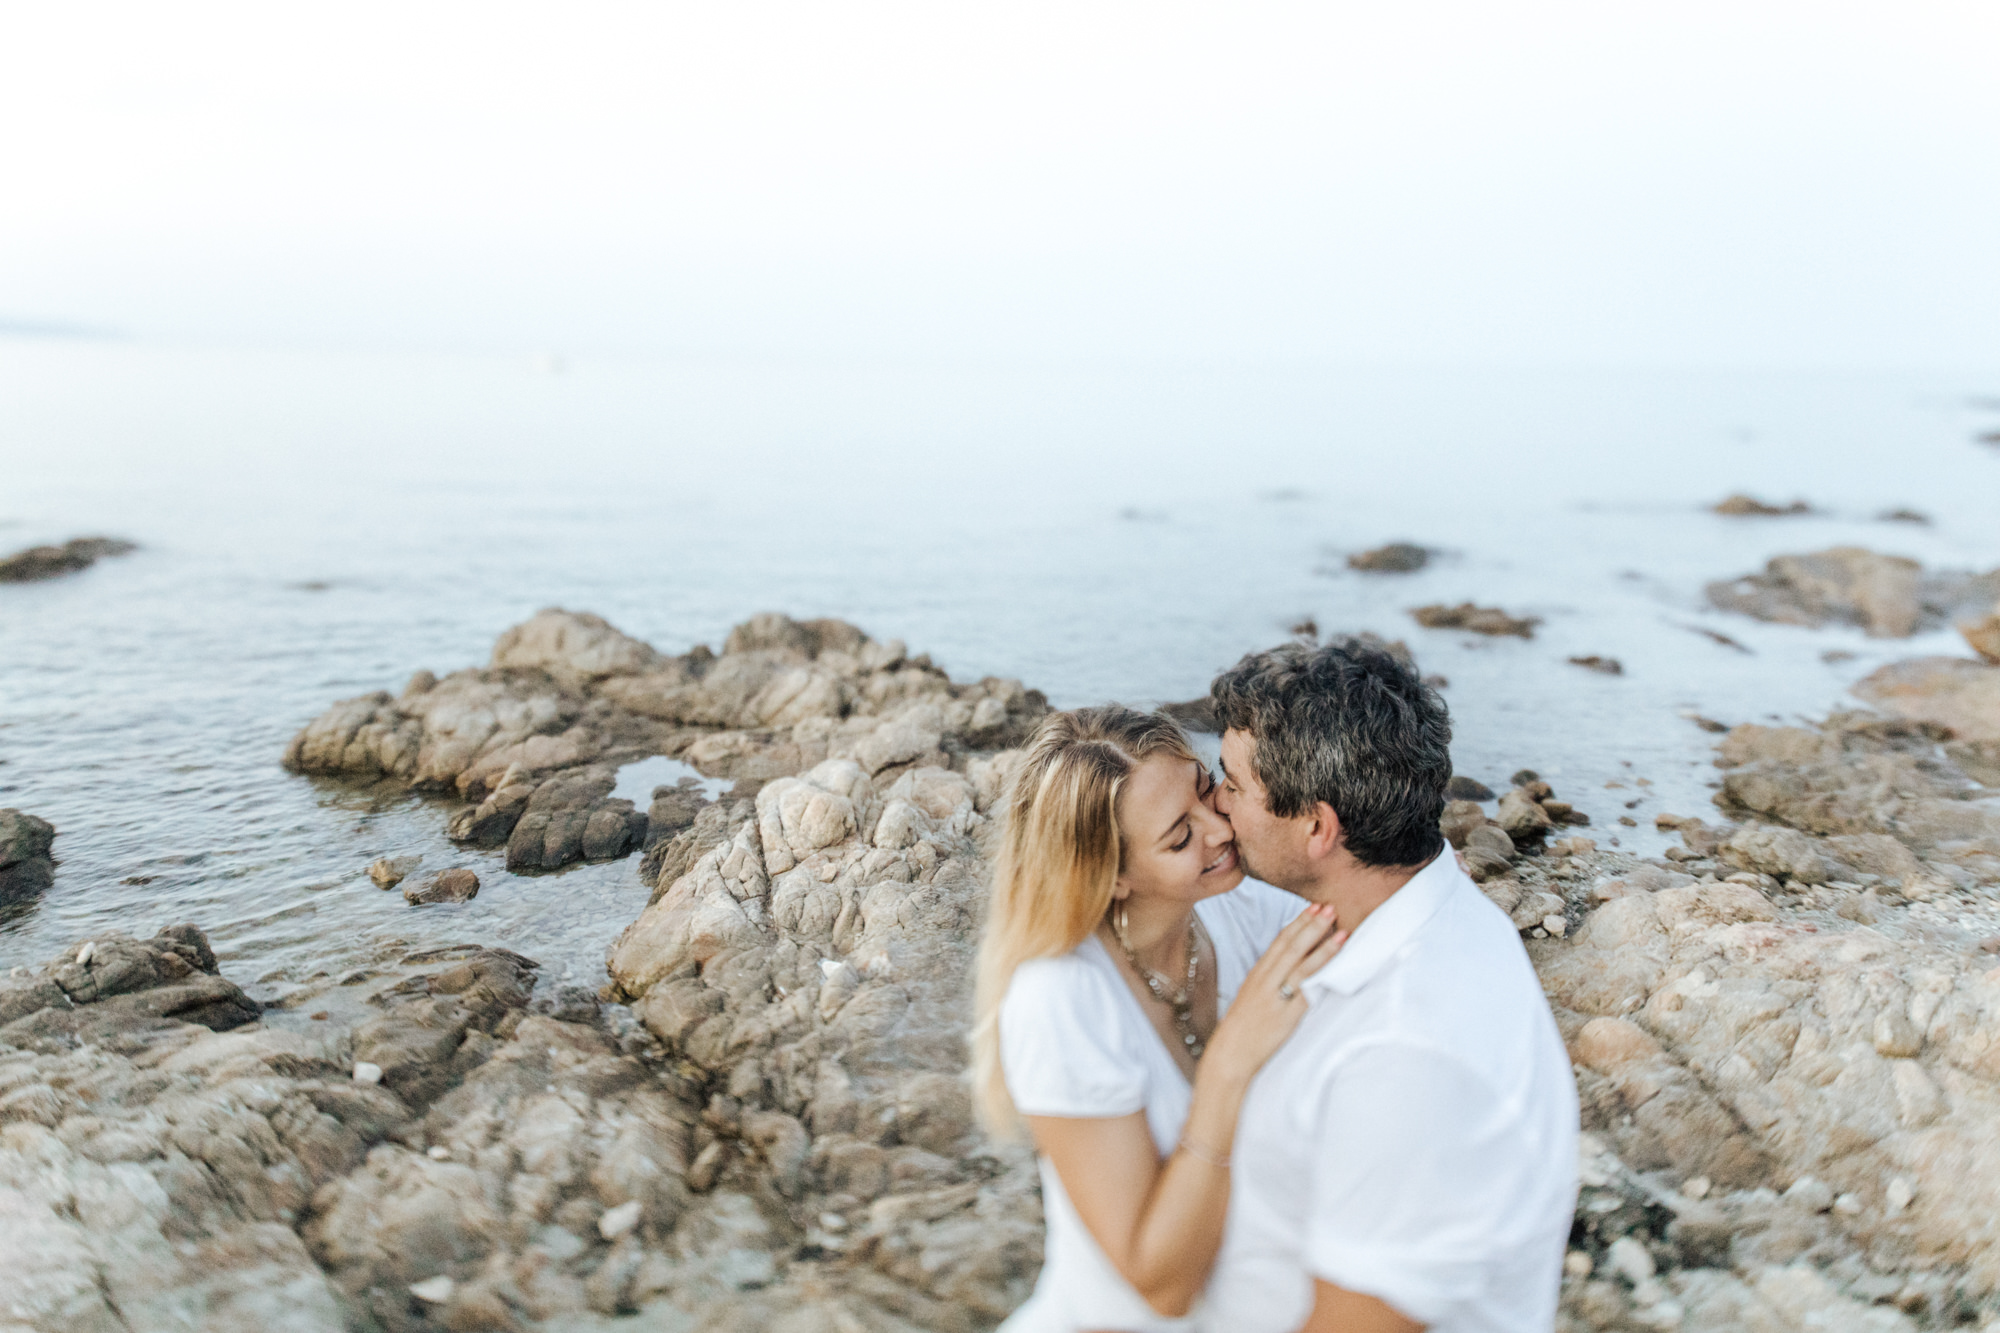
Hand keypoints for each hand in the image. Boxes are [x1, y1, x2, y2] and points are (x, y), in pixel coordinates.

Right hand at [1201, 905, 1346, 1084]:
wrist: (1230, 1054)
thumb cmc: (1242, 1029)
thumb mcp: (1251, 997)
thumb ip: (1269, 980)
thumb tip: (1289, 968)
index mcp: (1257, 973)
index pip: (1280, 941)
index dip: (1298, 922)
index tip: (1313, 907)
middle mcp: (1265, 980)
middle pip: (1291, 946)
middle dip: (1312, 925)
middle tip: (1329, 907)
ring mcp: (1276, 996)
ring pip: (1301, 964)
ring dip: (1322, 945)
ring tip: (1340, 930)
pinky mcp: (1286, 1014)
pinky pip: (1307, 991)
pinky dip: (1321, 975)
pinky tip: (1335, 967)